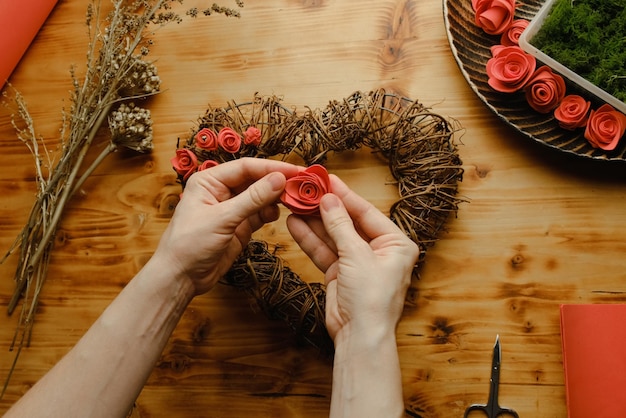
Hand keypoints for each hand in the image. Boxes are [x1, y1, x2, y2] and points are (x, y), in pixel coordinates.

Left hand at [155, 157, 299, 294]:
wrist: (181, 277)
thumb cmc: (189, 244)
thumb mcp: (222, 218)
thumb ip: (252, 199)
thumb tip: (279, 179)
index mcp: (209, 181)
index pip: (246, 167)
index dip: (272, 168)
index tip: (295, 171)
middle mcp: (221, 191)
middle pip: (255, 180)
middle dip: (277, 182)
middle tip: (301, 184)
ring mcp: (232, 209)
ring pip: (260, 197)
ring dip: (276, 198)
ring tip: (294, 199)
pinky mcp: (240, 226)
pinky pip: (260, 214)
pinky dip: (271, 213)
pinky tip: (279, 213)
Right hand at [286, 175, 419, 341]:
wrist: (360, 336)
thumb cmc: (371, 298)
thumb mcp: (356, 255)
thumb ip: (340, 226)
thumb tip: (328, 200)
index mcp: (396, 243)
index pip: (366, 213)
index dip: (345, 196)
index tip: (326, 180)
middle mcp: (379, 251)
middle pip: (348, 223)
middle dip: (326, 209)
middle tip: (306, 191)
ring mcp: (358, 262)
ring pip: (333, 236)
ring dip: (314, 222)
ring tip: (295, 204)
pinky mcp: (341, 273)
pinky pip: (324, 251)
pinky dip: (310, 239)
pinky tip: (295, 224)